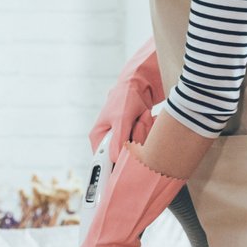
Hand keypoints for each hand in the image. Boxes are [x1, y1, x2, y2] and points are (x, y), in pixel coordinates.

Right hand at [89, 40, 162, 154]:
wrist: (141, 82)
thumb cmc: (126, 96)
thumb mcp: (121, 118)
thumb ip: (118, 140)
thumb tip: (115, 159)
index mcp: (98, 137)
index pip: (103, 162)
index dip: (115, 163)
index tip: (126, 159)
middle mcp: (108, 140)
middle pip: (122, 156)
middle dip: (133, 140)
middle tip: (135, 124)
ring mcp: (122, 137)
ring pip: (135, 149)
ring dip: (142, 132)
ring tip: (140, 116)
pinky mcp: (134, 134)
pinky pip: (144, 143)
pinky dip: (147, 130)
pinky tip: (145, 117)